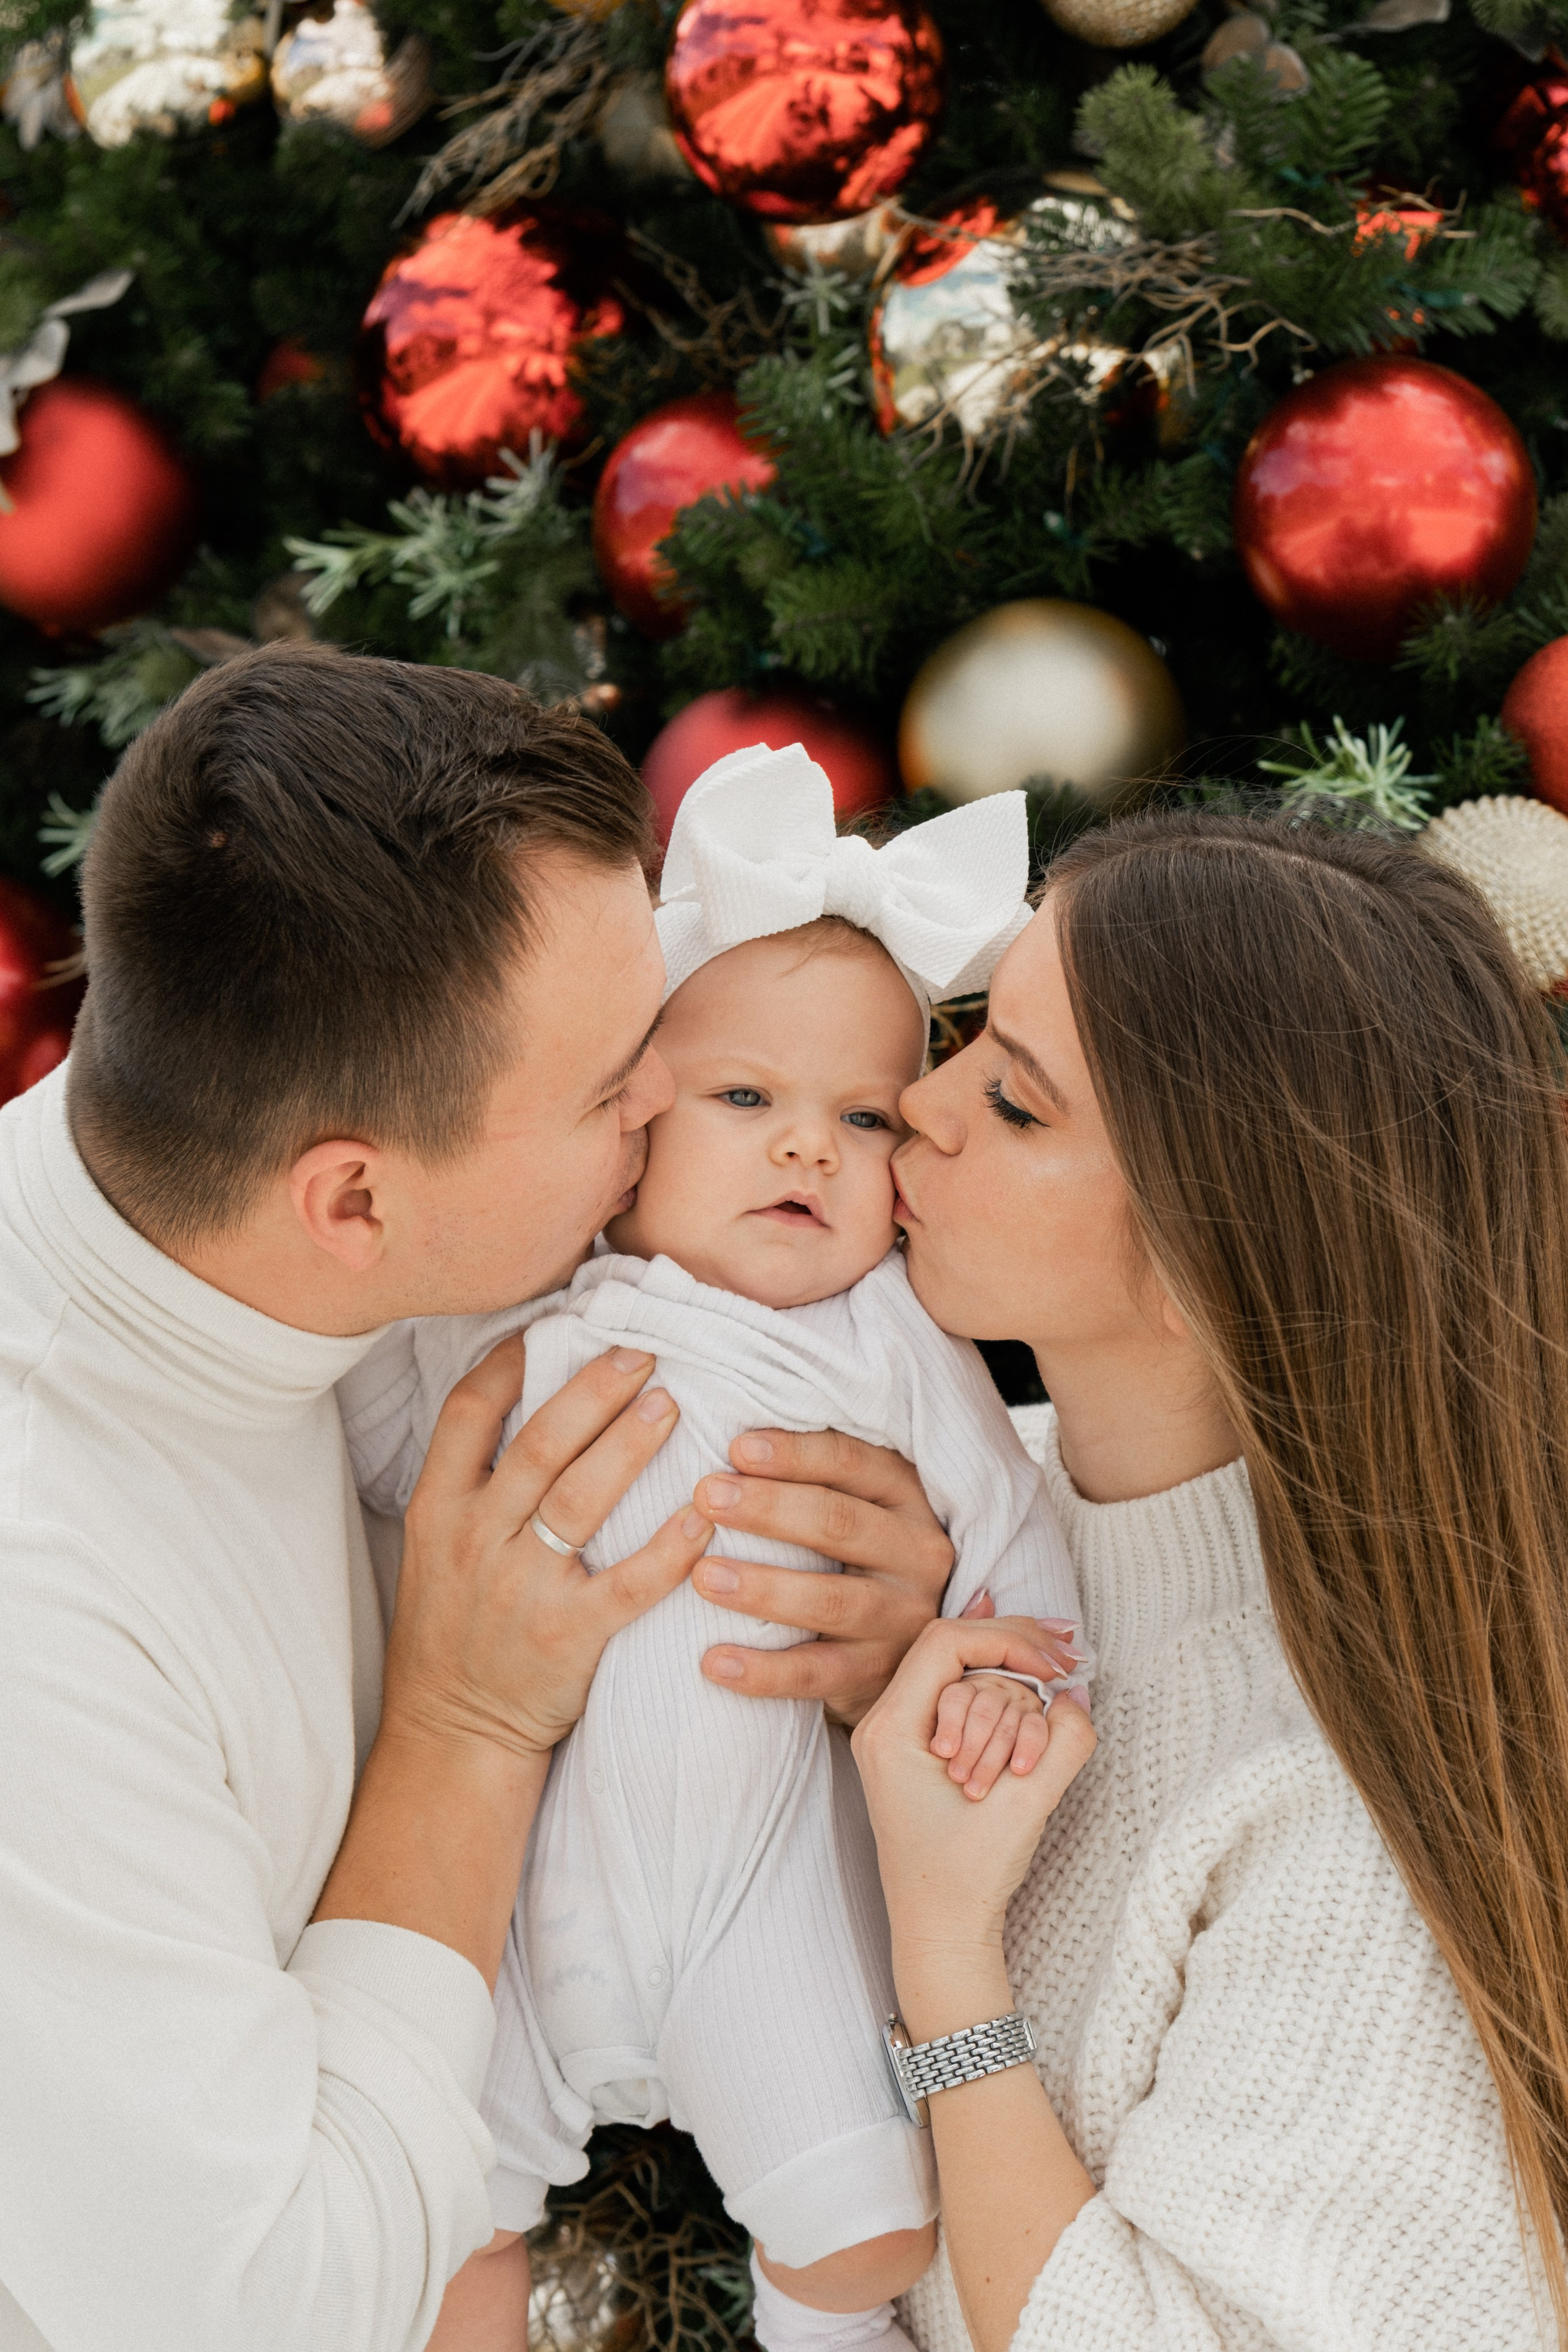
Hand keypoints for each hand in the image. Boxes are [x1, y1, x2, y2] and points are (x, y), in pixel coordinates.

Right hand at [386, 1336, 713, 1760]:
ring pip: (581, 1498)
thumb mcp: (435, 1547)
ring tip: (672, 1403)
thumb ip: (473, 1480)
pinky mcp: (567, 1637)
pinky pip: (628, 1584)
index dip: (514, 1359)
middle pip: (540, 1442)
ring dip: (631, 1444)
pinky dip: (668, 1549)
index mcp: (437, 1508)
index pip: (469, 1411)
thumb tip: (529, 1396)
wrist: (450, 1733)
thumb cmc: (454, 1630)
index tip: (559, 1322)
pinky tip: (702, 1516)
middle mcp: (475, 1538)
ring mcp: (520, 1587)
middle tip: (644, 1351)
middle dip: (595, 1388)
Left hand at [689, 1429, 954, 1724]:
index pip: (852, 1463)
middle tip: (705, 1496)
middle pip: (839, 1523)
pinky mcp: (880, 1674)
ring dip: (763, 1588)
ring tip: (702, 1576)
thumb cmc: (850, 1557)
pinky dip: (763, 1671)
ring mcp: (903, 1618)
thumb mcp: (853, 1505)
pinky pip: (817, 1674)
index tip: (734, 1448)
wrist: (903, 1653)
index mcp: (907, 1497)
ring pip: (831, 1600)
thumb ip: (813, 1475)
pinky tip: (713, 1661)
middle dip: (769, 1508)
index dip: (794, 1453)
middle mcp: (916, 1553)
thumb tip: (728, 1433)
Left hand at [853, 1618, 1095, 1961]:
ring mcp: (896, 1735)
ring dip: (1008, 1690)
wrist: (940, 1931)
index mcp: (890, 1730)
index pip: (946, 1642)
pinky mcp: (918, 1748)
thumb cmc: (970, 1877)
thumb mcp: (1028, 1806)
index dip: (1007, 1640)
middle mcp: (883, 1724)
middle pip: (954, 1648)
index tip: (1055, 1667)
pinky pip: (956, 1694)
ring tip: (1045, 1707)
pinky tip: (1022, 1658)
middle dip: (1015, 1654)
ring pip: (960, 1675)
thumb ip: (1064, 1743)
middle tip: (1070, 1655)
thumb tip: (1077, 1691)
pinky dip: (996, 1685)